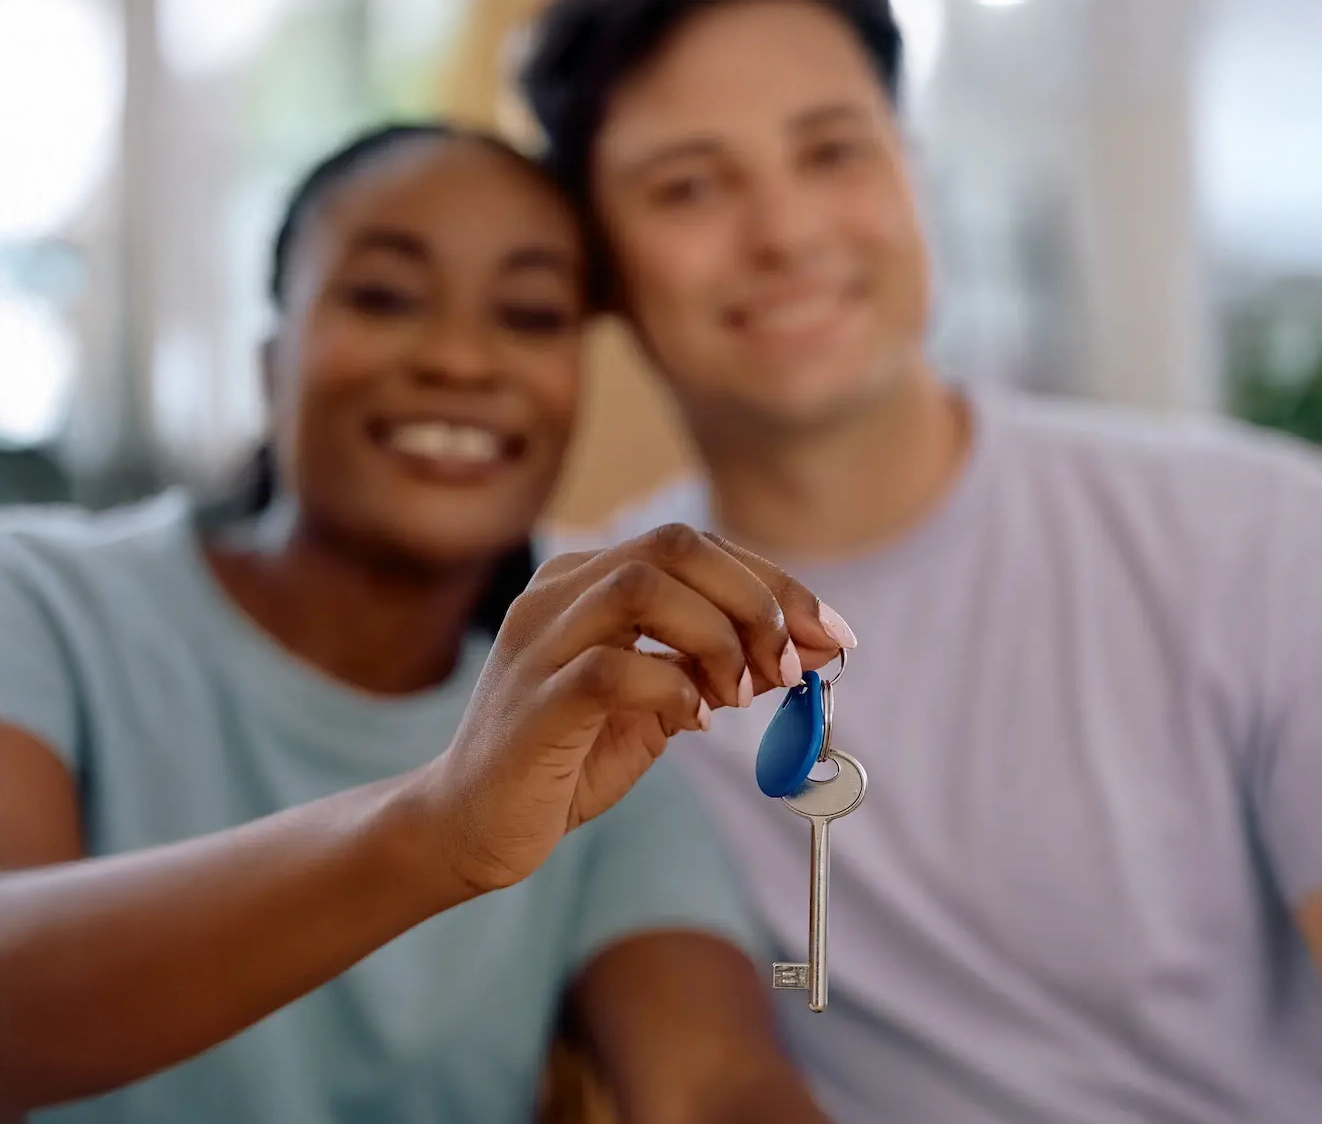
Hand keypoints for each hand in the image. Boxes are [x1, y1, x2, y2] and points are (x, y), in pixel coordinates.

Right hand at [425, 523, 855, 895]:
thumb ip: (719, 669)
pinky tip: (690, 721)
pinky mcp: (534, 701)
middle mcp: (557, 594)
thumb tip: (807, 650)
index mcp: (584, 582)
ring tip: (740, 695)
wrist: (470, 825)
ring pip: (643, 587)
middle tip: (792, 664)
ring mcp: (538, 642)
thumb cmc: (565, 759)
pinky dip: (673, 687)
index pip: (694, 546)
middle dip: (756, 598)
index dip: (774, 581)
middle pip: (673, 545)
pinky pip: (614, 667)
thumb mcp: (660, 706)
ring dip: (718, 637)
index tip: (830, 633)